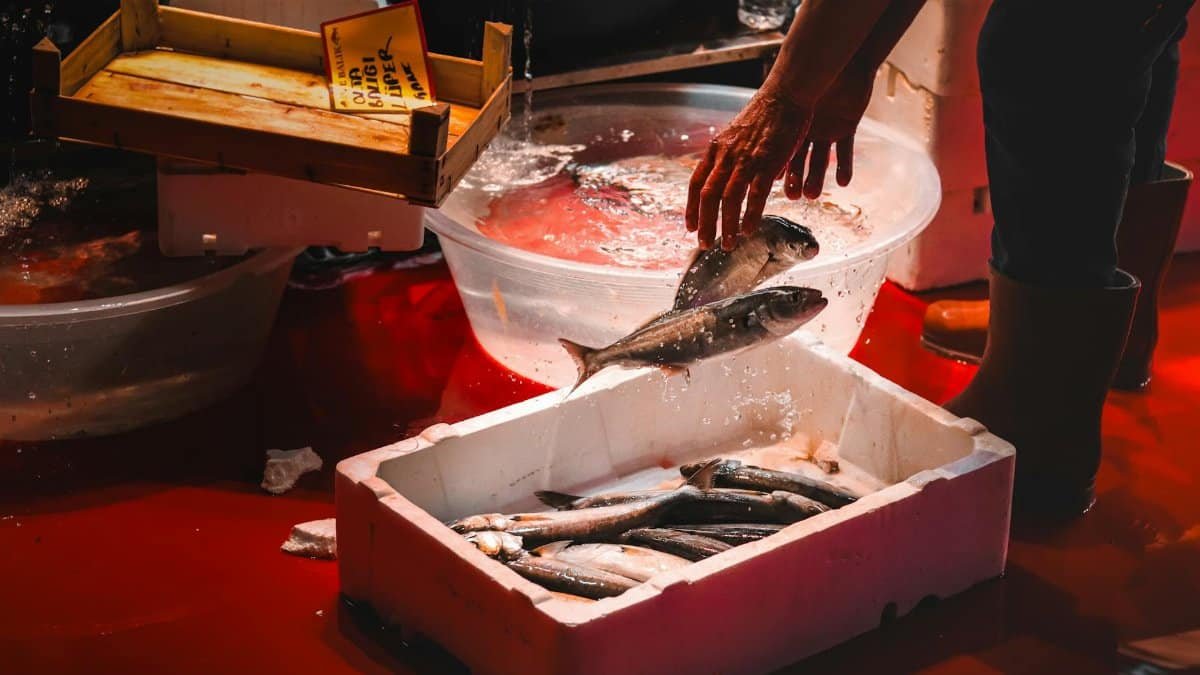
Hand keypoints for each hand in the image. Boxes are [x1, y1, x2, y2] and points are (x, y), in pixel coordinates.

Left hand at [685, 86, 813, 249]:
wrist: (785, 94)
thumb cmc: (766, 115)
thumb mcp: (738, 134)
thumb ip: (732, 157)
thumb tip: (732, 177)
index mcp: (716, 148)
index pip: (696, 183)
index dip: (691, 208)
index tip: (690, 226)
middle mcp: (726, 155)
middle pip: (708, 196)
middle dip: (704, 224)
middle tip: (704, 244)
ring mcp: (745, 159)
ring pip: (728, 199)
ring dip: (726, 226)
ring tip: (727, 245)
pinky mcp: (766, 163)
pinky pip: (754, 195)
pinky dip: (750, 216)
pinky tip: (748, 230)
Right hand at [786, 62, 874, 199]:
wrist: (843, 58)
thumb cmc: (811, 73)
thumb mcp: (789, 98)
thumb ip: (775, 120)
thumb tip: (748, 140)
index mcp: (790, 123)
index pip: (781, 152)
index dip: (778, 170)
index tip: (773, 186)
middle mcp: (807, 129)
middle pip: (799, 160)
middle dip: (797, 179)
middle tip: (793, 197)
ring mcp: (826, 129)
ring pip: (820, 159)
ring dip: (817, 178)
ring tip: (812, 194)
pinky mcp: (847, 127)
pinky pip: (846, 151)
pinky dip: (845, 167)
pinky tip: (843, 182)